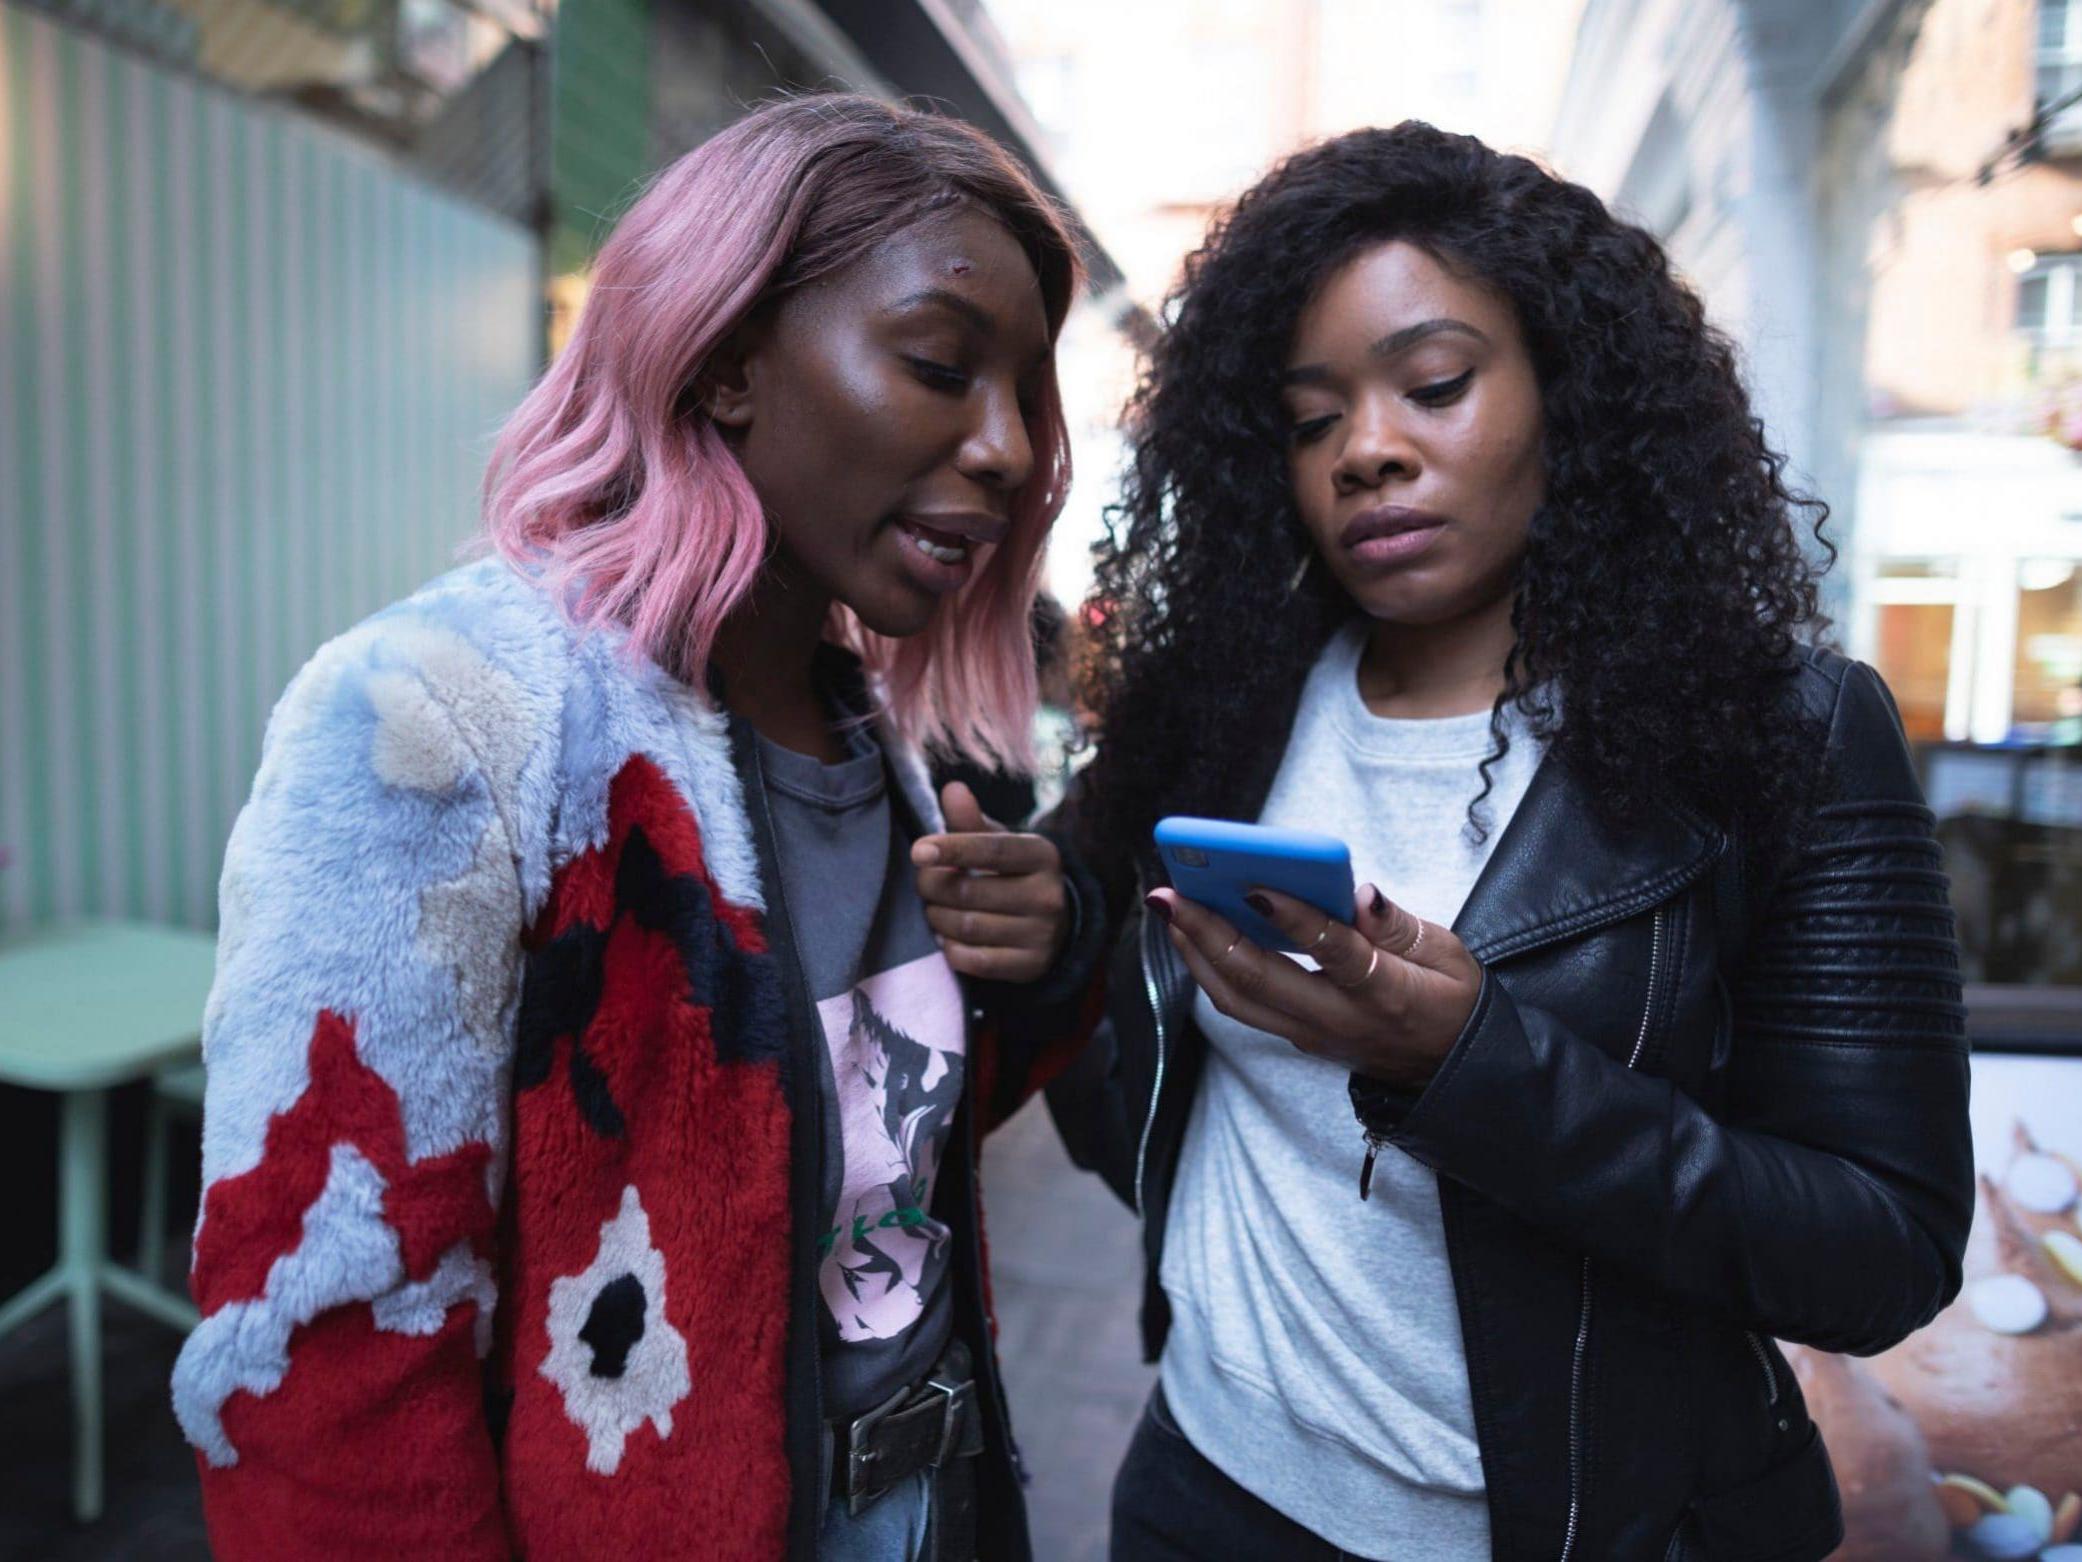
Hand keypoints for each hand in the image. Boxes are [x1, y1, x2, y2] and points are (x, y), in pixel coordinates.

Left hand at [911, 782, 1069, 982]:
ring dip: (938, 918)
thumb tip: (953, 790)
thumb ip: (971, 820)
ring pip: (968, 927)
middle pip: (970, 892)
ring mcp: (1042, 934)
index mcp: (1041, 855)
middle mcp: (1048, 895)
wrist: (1055, 924)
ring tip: (934, 908)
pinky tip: (947, 936)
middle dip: (933, 887)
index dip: (953, 849)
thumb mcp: (999, 843)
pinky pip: (975, 961)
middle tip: (923, 883)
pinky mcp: (1031, 966)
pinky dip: (951, 948)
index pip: (992, 850)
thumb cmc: (1013, 874)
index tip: (918, 850)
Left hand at [1146, 881, 1481, 1088]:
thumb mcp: (1449, 957)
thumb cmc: (1451, 1004)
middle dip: (1208, 933)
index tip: (1255, 886)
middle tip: (1171, 894)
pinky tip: (1196, 934)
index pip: (1334, 953)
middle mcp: (1338, 1020)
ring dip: (1196, 952)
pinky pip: (1243, 1006)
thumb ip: (1399, 925)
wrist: (1453, 1074)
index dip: (1294, 920)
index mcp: (1385, 994)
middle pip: (1260, 980)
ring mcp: (1312, 1034)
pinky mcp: (1298, 1036)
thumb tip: (1359, 893)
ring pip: (1238, 1000)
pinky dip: (1212, 969)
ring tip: (1170, 909)